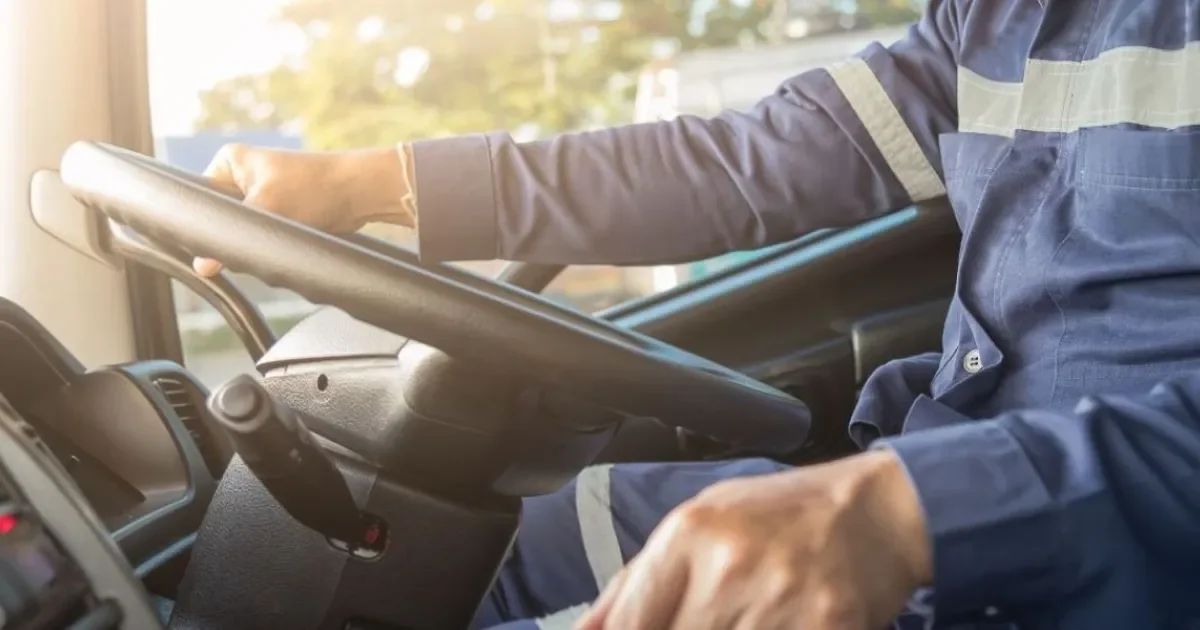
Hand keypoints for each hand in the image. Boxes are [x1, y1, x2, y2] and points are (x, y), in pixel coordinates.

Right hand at [193, 143, 413, 276]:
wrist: (360, 193)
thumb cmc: (314, 189)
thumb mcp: (265, 210)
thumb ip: (231, 238)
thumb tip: (202, 267)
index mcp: (229, 162)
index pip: (199, 198)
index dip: (203, 223)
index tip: (209, 244)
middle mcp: (241, 177)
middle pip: (220, 218)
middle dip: (231, 235)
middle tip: (247, 241)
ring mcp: (260, 196)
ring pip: (242, 230)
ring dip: (252, 241)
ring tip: (269, 239)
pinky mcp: (279, 214)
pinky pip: (261, 235)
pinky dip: (267, 244)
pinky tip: (277, 247)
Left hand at [575, 450, 931, 629]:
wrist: (875, 511)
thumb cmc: (781, 515)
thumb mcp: (701, 521)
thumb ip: (638, 581)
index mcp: (689, 536)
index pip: (629, 624)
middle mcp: (728, 569)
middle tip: (708, 621)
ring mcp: (777, 605)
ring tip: (744, 618)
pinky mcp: (822, 629)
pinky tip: (772, 624)